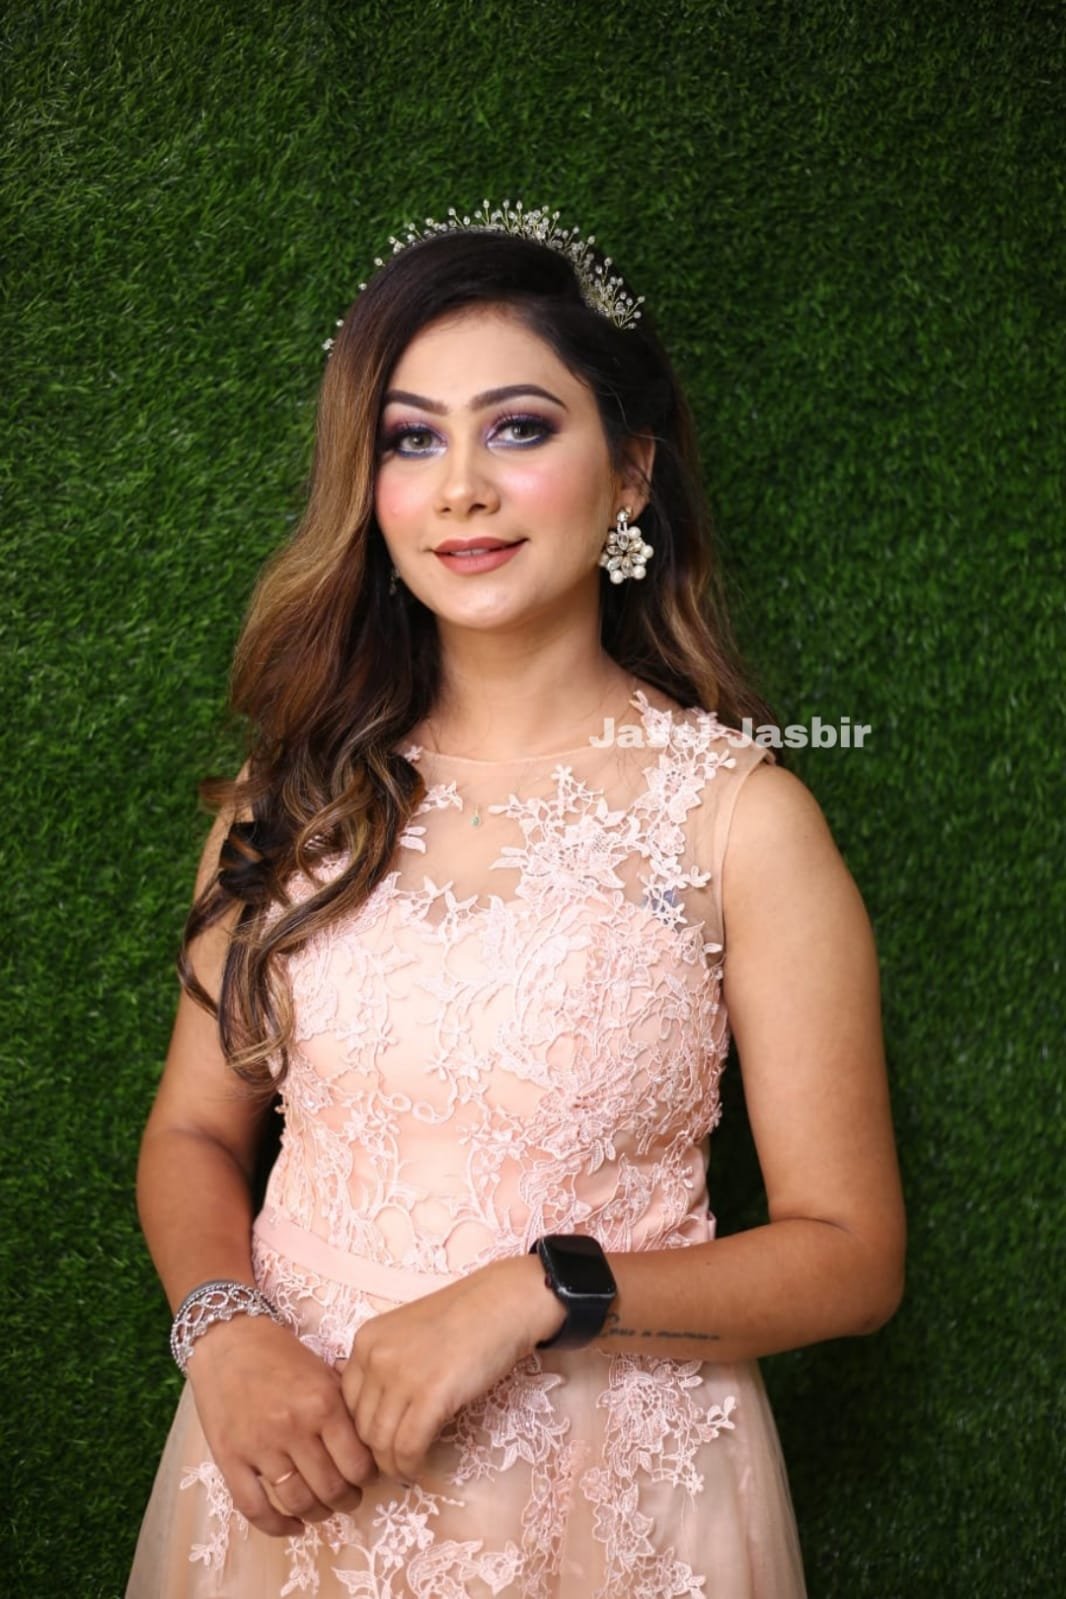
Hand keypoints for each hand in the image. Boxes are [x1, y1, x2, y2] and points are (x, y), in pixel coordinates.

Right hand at [185, 1313, 378, 1536]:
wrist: (229, 1339)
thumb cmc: (280, 1353)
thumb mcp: (323, 1371)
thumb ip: (345, 1406)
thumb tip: (371, 1441)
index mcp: (323, 1403)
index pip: (357, 1463)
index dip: (367, 1479)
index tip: (367, 1478)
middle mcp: (294, 1428)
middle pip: (331, 1488)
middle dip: (346, 1501)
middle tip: (349, 1498)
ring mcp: (260, 1446)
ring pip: (297, 1502)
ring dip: (317, 1514)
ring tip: (323, 1509)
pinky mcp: (230, 1459)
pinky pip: (255, 1508)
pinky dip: (277, 1527)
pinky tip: (292, 1527)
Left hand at [339, 1254, 564, 1482]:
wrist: (503, 1303)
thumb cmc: (463, 1317)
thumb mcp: (407, 1333)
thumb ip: (385, 1363)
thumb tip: (376, 1411)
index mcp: (366, 1339)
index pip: (346, 1402)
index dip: (361, 1429)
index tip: (379, 1441)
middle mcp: (375, 1356)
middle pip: (361, 1425)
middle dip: (375, 1452)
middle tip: (394, 1462)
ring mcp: (401, 1376)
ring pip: (381, 1442)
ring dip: (393, 1464)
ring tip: (407, 1470)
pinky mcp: (430, 1396)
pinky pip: (408, 1447)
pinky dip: (410, 1465)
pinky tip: (419, 1468)